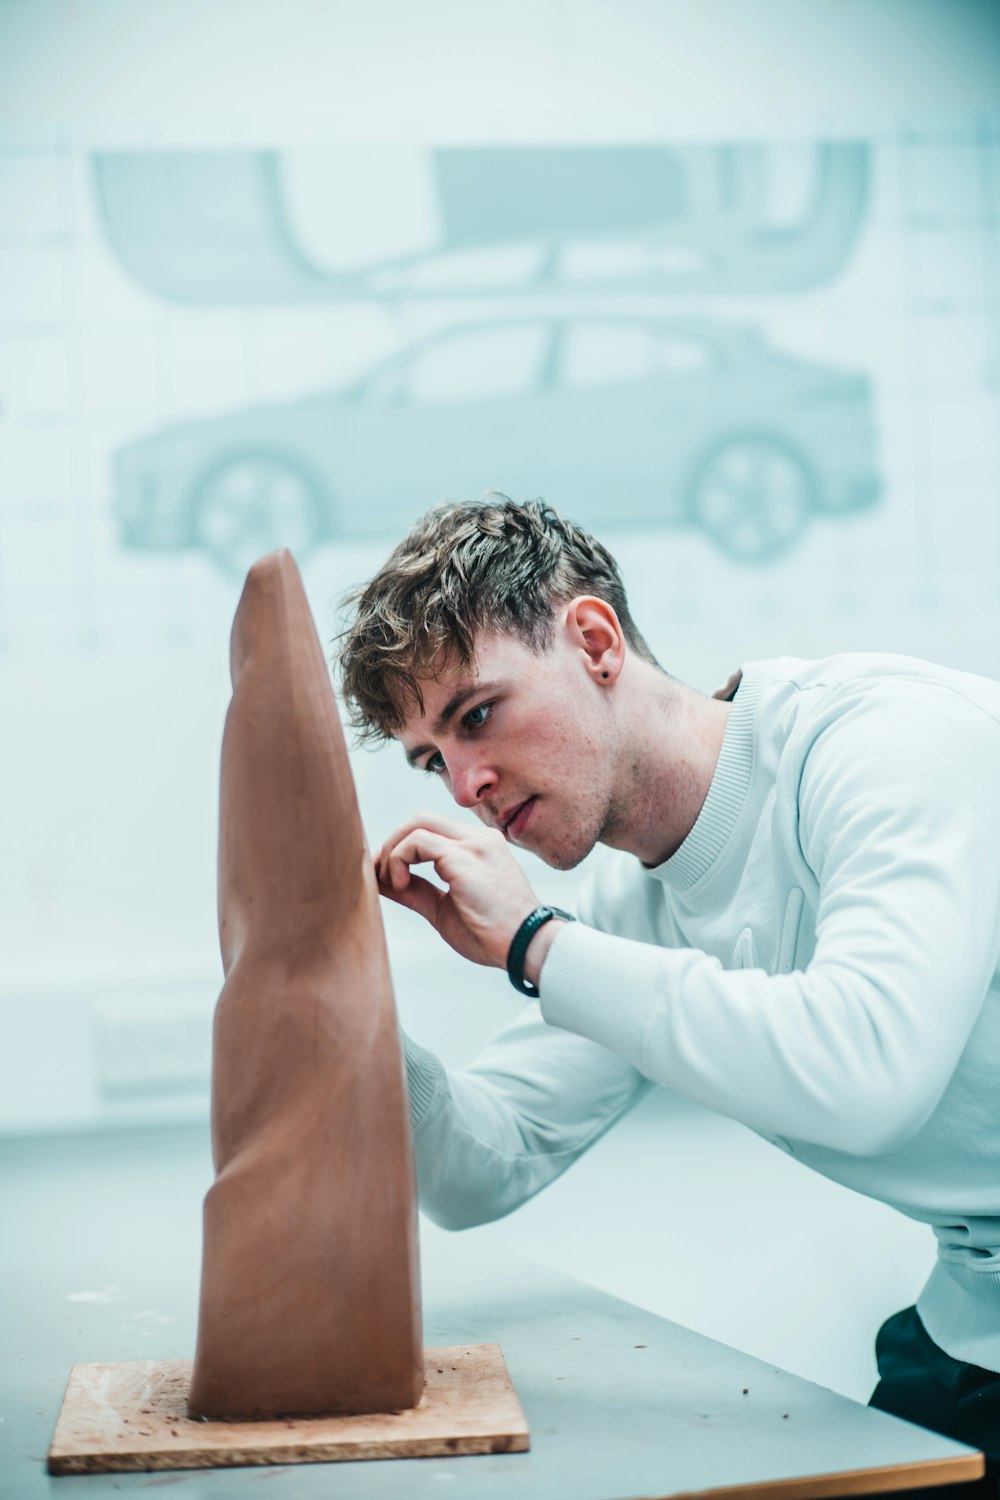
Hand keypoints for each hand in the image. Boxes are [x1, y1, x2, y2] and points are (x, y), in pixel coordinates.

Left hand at [375, 811, 538, 968]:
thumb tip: (383, 882)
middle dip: (392, 843)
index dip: (402, 846)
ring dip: (393, 851)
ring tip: (392, 882)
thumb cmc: (493, 934)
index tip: (387, 875)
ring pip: (417, 824)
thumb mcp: (445, 909)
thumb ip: (416, 891)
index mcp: (478, 848)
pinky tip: (402, 884)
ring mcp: (474, 844)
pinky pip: (418, 841)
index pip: (431, 829)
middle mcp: (478, 839)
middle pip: (421, 819)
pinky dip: (399, 859)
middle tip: (380, 874)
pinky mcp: (465, 857)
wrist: (525, 947)